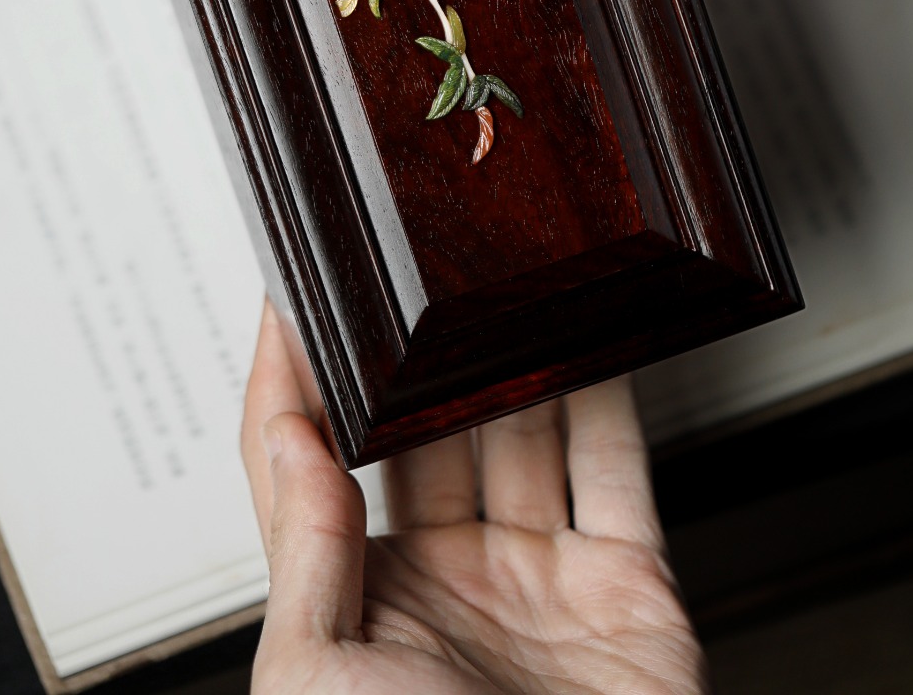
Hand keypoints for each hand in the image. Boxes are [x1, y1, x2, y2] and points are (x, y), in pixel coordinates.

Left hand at [242, 301, 705, 694]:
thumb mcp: (315, 685)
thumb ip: (305, 553)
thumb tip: (287, 432)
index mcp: (357, 607)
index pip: (307, 462)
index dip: (293, 375)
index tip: (287, 288)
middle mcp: (445, 584)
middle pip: (426, 428)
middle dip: (425, 346)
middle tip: (419, 259)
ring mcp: (537, 581)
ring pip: (523, 429)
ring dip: (516, 352)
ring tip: (503, 272)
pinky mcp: (625, 587)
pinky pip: (618, 467)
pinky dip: (611, 392)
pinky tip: (594, 331)